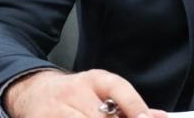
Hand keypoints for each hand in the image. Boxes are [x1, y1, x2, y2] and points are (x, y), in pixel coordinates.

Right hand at [4, 68, 168, 117]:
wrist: (33, 92)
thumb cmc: (74, 95)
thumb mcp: (100, 92)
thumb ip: (129, 106)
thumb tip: (160, 117)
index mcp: (94, 80)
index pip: (118, 88)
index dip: (134, 105)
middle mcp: (74, 91)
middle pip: (101, 116)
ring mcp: (55, 109)